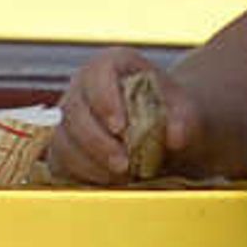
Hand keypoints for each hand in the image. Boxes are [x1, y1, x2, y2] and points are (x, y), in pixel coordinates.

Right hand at [45, 49, 203, 186]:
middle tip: (123, 164)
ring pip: (63, 138)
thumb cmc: (170, 113)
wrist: (163, 131)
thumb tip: (176, 137)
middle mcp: (83, 86)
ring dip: (89, 162)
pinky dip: (83, 174)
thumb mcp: (185, 110)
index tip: (120, 127)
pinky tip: (108, 181)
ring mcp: (69, 115)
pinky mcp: (64, 143)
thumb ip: (184, 118)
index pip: (97, 74)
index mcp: (112, 65)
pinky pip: (61, 160)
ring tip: (120, 176)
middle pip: (74, 110)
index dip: (104, 99)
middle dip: (97, 141)